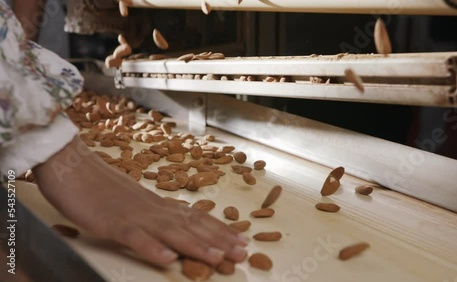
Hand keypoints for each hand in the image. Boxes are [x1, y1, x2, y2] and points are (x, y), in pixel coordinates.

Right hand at [33, 137, 248, 266]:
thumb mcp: (133, 202)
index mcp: (159, 204)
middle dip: (220, 240)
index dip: (220, 230)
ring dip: (197, 245)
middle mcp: (154, 209)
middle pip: (192, 226)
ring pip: (172, 232)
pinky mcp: (113, 223)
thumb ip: (154, 214)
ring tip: (219, 258)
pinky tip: (168, 259)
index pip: (197, 217)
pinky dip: (152, 248)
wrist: (72, 166)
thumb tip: (175, 224)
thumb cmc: (100, 186)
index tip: (241, 240)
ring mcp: (135, 216)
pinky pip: (135, 238)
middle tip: (243, 253)